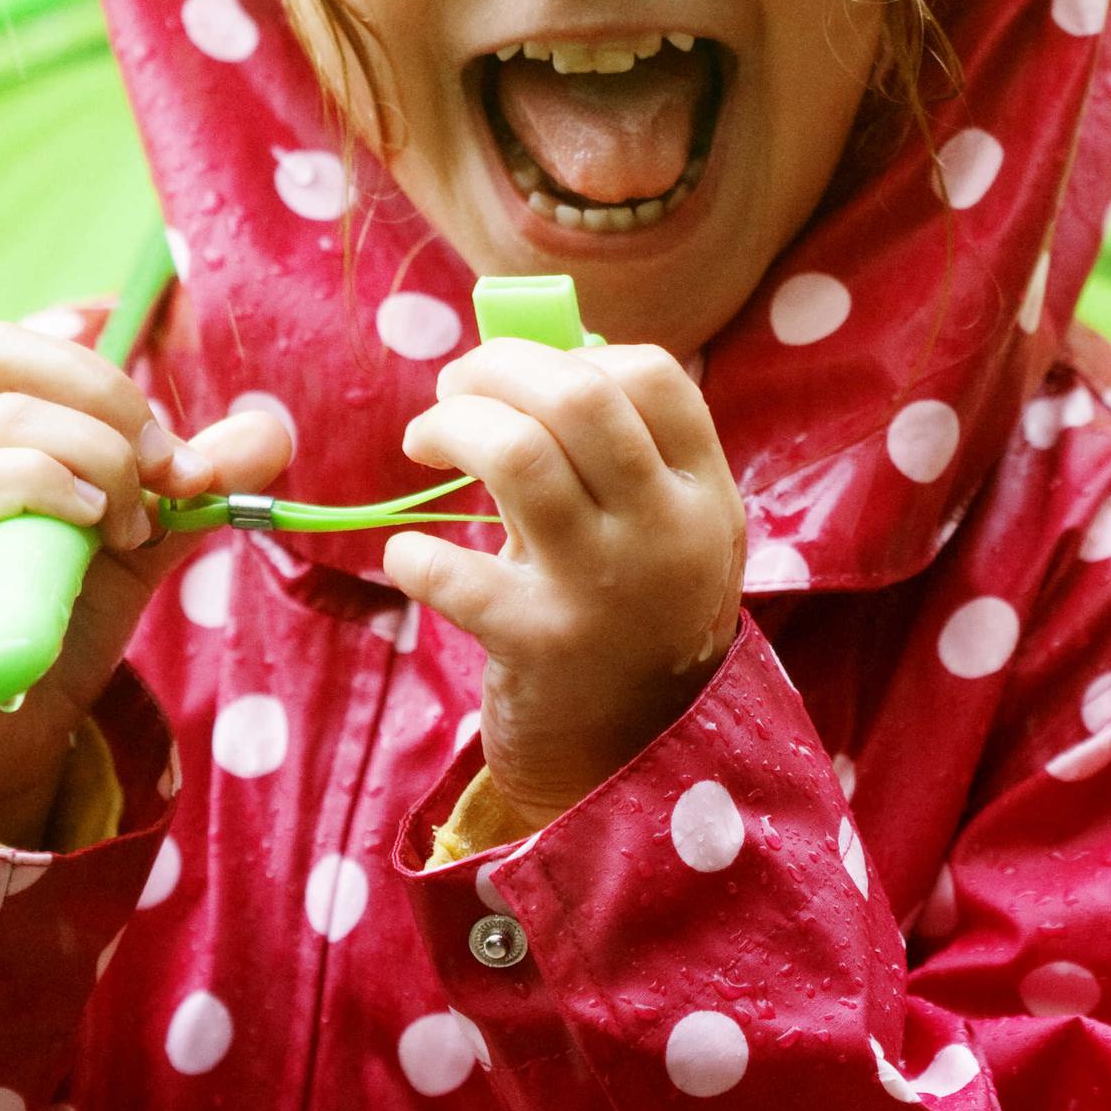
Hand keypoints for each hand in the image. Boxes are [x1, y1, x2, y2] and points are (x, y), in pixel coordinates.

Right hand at [0, 320, 291, 847]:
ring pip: (2, 419)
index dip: (104, 377)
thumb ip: (192, 488)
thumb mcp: (132, 541)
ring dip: (96, 458)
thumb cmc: (48, 625)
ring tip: (128, 528)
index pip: (16, 350)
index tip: (172, 450)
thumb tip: (273, 430)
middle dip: (105, 398)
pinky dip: (48, 485)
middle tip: (161, 473)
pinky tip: (91, 527)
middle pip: (0, 354)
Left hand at [384, 340, 746, 831]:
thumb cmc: (630, 620)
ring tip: (425, 441)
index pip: (651, 374)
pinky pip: (454, 572)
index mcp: (703, 494)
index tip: (518, 374)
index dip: (571, 353)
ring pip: (519, 454)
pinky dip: (412, 553)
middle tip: (453, 390)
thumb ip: (617, 450)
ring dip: (452, 427)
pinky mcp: (541, 645)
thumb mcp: (662, 532)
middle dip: (495, 368)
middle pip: (578, 396)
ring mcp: (606, 588)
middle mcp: (667, 532)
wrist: (631, 763)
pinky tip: (406, 556)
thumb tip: (537, 347)